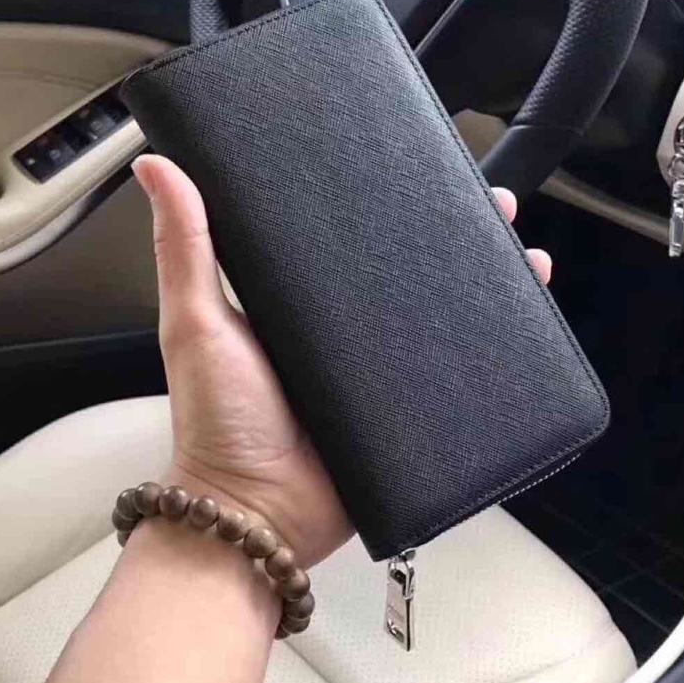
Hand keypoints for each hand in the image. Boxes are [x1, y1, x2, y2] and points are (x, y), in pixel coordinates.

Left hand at [133, 156, 551, 566]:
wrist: (256, 518)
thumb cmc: (217, 423)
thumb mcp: (196, 323)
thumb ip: (185, 246)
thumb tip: (158, 165)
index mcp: (304, 301)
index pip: (356, 236)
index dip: (393, 200)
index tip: (426, 164)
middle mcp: (349, 331)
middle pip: (415, 271)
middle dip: (461, 236)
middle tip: (498, 206)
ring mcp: (384, 373)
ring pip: (448, 319)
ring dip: (490, 288)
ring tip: (525, 257)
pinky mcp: (409, 414)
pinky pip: (459, 379)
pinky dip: (495, 356)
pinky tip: (525, 329)